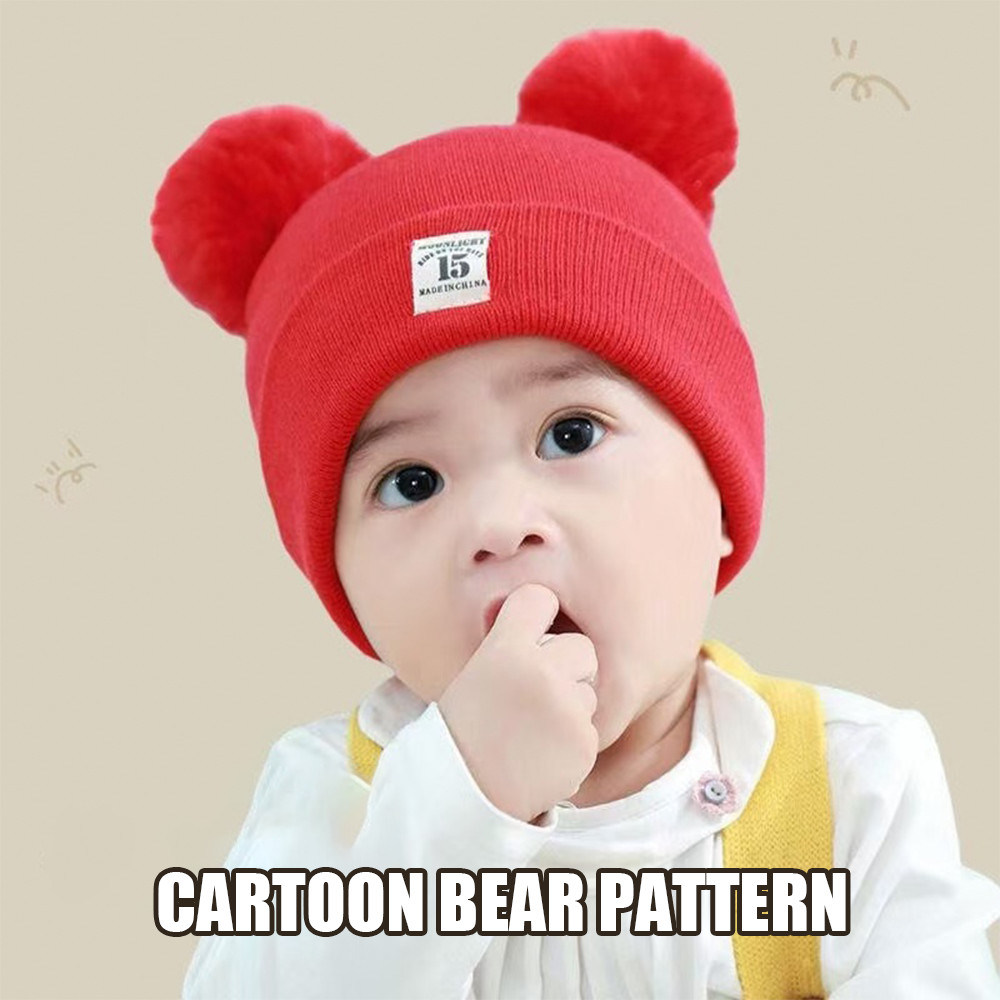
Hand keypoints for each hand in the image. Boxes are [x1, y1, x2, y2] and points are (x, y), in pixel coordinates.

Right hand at [438, 583, 599, 823]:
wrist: (464, 795)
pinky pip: (590, 728)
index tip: (535, 628)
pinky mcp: (585, 742)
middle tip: (538, 692)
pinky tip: (542, 753)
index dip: (539, 613)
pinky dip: (572, 741)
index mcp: (505, 648)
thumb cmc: (464, 730)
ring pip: (589, 691)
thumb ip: (512, 645)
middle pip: (582, 647)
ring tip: (533, 730)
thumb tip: (548, 616)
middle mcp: (541, 671)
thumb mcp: (477, 673)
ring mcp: (567, 708)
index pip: (540, 598)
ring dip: (571, 705)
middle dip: (569, 666)